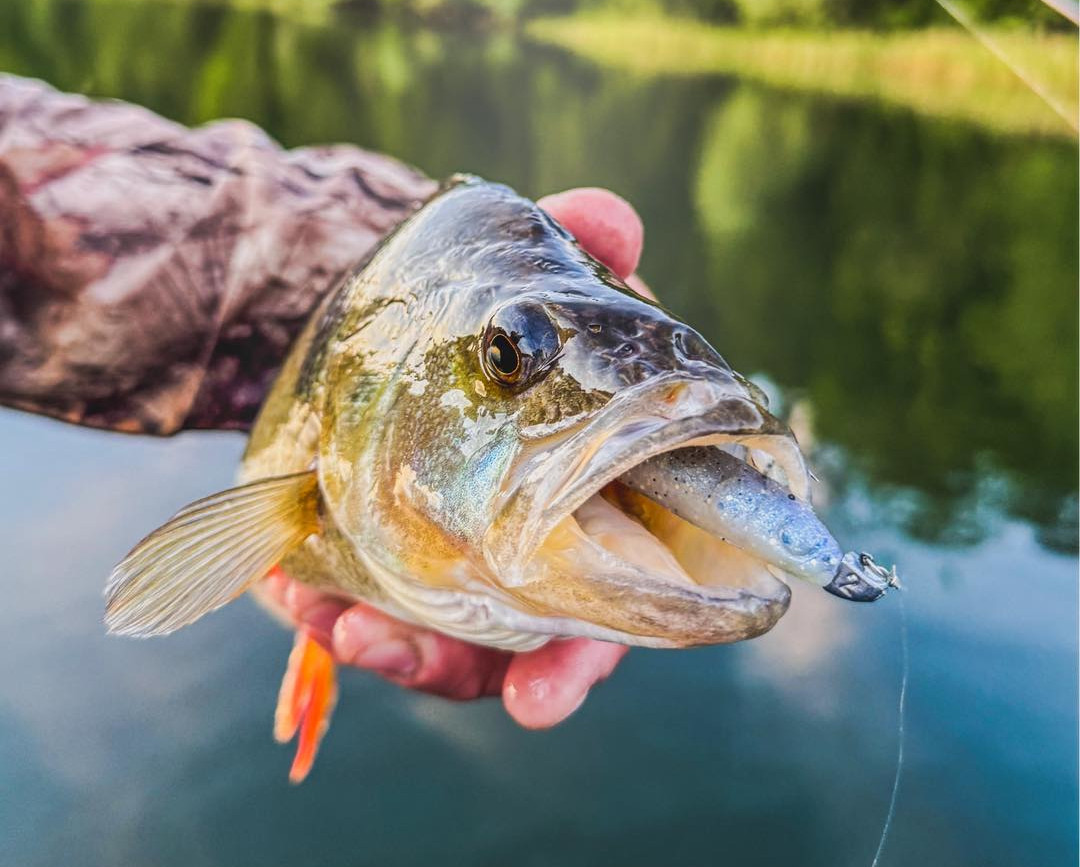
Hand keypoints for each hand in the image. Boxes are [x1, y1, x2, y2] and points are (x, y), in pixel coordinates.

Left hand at [255, 187, 649, 728]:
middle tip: (508, 700)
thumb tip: (613, 220)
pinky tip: (302, 597)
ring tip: (356, 634)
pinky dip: (341, 615)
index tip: (552, 685)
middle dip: (523, 680)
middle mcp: (536, 550)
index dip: (591, 651)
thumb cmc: (497, 323)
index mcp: (592, 505)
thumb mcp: (536, 279)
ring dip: (413, 656)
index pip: (615, 596)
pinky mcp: (392, 560)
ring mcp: (464, 565)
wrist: (401, 331)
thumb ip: (578, 244)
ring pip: (456, 645)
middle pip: (544, 643)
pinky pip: (374, 609)